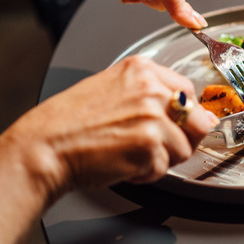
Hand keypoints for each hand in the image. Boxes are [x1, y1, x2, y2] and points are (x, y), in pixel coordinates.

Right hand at [0, 56, 216, 243]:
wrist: (44, 147)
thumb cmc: (69, 122)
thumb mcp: (112, 88)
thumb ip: (149, 93)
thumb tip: (185, 109)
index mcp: (143, 70)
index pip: (188, 91)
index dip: (186, 114)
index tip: (177, 125)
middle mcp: (152, 89)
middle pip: (199, 120)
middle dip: (185, 138)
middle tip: (160, 146)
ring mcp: (153, 117)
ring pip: (185, 149)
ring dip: (162, 159)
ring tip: (133, 154)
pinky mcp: (150, 145)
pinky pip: (164, 168)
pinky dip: (147, 174)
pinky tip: (124, 164)